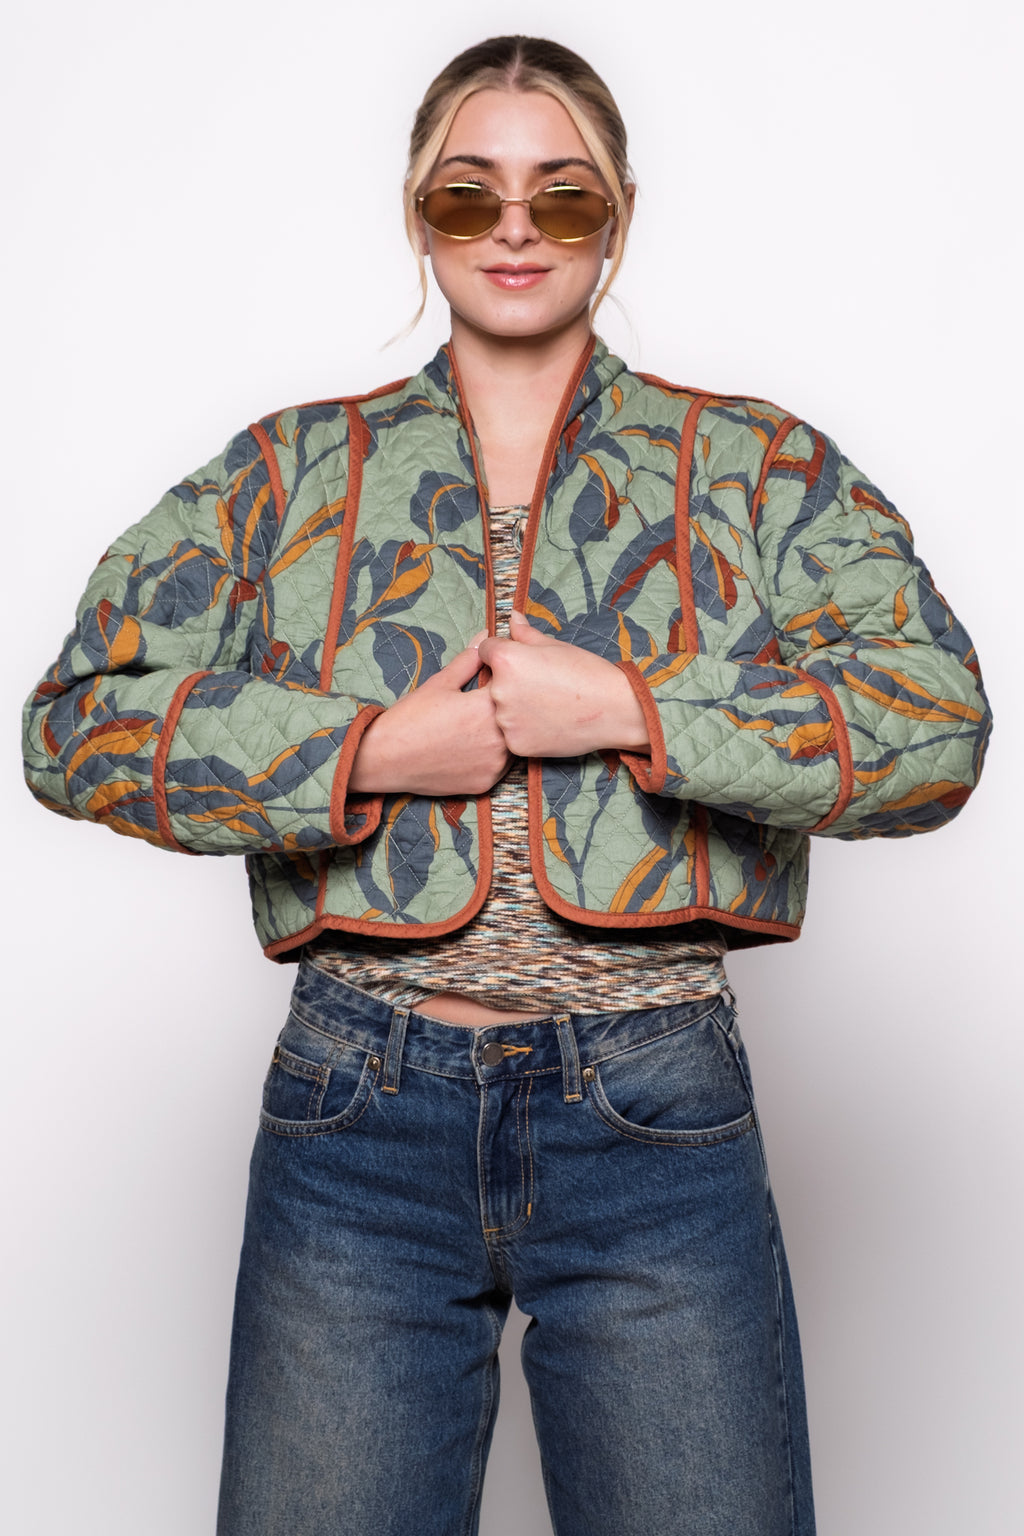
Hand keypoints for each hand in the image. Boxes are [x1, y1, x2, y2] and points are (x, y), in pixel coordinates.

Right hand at [348, 635, 512, 794]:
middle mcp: (497, 736)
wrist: (387, 758)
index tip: (491, 682)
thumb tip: (484, 636)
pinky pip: (501, 766)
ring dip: (502, 734)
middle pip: (515, 717)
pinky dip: (492, 757)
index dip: (503, 681)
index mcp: (487, 706)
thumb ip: (469, 661)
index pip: (511, 686)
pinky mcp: (488, 782)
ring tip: (475, 729)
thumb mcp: (440, 683)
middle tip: (479, 709)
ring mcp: (494, 763)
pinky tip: (473, 749)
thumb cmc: (410, 718)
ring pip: (512, 744)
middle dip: (506, 709)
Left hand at [477, 610, 650, 758]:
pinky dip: (525, 730)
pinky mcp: (516, 743)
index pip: (486, 651)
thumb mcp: (555, 645)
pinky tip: (548, 723)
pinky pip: (513, 733)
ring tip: (547, 706)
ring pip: (501, 710)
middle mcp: (498, 690)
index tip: (523, 662)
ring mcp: (506, 720)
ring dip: (516, 708)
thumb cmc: (587, 672)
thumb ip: (525, 634)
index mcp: (505, 660)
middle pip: (493, 683)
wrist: (614, 709)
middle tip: (541, 687)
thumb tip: (512, 618)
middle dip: (510, 683)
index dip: (503, 653)